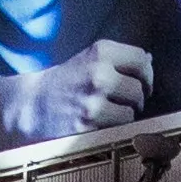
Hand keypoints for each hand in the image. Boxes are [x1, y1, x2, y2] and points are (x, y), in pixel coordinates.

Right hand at [0, 39, 158, 140]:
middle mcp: (99, 73)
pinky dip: (114, 129)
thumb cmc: (64, 83)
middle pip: (140, 88)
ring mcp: (94, 100)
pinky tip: (99, 124)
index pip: (142, 59)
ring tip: (106, 113)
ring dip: (125, 116)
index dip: (146, 75)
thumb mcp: (87, 60)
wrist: (31, 106)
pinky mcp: (90, 125)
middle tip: (120, 101)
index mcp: (100, 52)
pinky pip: (119, 129)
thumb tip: (150, 60)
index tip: (140, 83)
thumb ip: (117, 60)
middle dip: (135, 98)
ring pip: (132, 111)